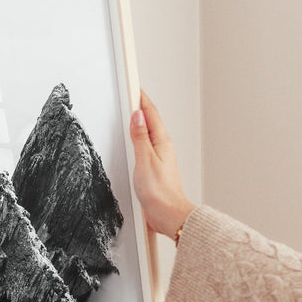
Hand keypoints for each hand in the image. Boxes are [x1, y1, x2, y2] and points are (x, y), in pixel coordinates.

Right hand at [130, 90, 195, 237]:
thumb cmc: (160, 192)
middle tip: (132, 94)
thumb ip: (140, 137)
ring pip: (149, 133)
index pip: (150, 114)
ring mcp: (160, 158)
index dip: (141, 99)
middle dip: (141, 107)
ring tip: (132, 112)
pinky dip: (139, 138)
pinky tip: (135, 141)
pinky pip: (146, 146)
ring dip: (140, 122)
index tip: (134, 87)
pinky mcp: (155, 168)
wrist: (169, 214)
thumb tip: (137, 116)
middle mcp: (162, 147)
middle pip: (151, 121)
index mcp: (161, 142)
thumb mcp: (144, 160)